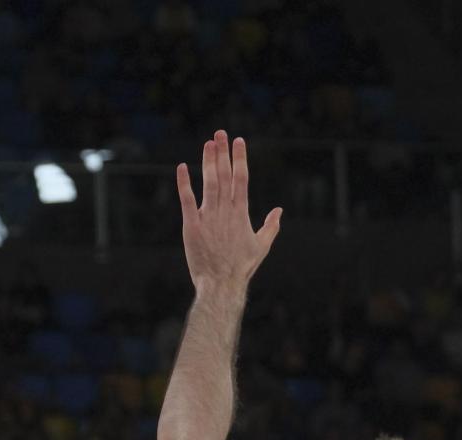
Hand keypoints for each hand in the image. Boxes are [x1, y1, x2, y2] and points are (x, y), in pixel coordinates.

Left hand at [176, 130, 281, 288]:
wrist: (222, 285)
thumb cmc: (242, 268)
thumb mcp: (262, 246)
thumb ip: (271, 227)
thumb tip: (279, 211)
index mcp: (242, 213)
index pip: (242, 179)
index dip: (240, 158)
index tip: (239, 141)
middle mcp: (226, 211)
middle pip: (225, 176)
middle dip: (223, 153)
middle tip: (220, 133)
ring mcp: (208, 217)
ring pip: (209, 183)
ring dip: (208, 162)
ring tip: (208, 143)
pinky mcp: (192, 226)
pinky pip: (187, 201)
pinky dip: (184, 184)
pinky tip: (182, 167)